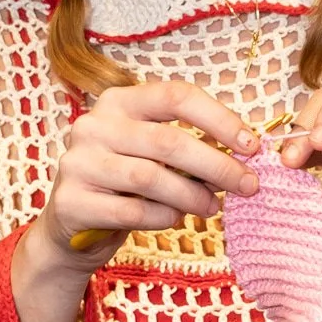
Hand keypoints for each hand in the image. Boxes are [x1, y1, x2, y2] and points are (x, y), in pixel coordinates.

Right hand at [31, 77, 263, 270]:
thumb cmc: (123, 184)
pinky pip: (132, 211)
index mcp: (118, 102)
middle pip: (169, 140)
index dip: (219, 118)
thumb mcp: (150, 153)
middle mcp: (94, 125)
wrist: (70, 225)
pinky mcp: (71, 202)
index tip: (251, 145)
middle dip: (217, 165)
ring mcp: (79, 162)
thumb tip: (243, 156)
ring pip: (151, 177)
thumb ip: (185, 146)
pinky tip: (174, 219)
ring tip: (212, 208)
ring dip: (192, 196)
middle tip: (247, 185)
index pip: (175, 96)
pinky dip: (163, 217)